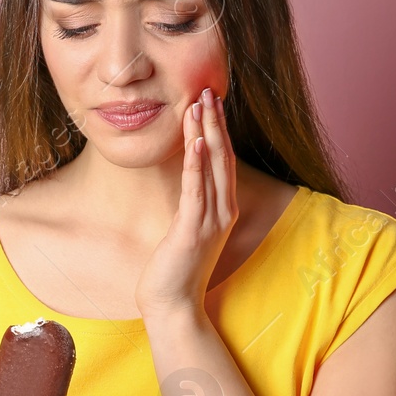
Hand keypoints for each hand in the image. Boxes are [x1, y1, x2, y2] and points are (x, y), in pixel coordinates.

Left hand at [134, 86, 238, 319]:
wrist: (173, 305)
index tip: (209, 101)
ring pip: (211, 168)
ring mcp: (210, 222)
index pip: (222, 161)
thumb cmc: (176, 269)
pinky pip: (196, 191)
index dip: (218, 129)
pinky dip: (196, 165)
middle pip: (222, 157)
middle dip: (215, 122)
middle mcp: (222, 212)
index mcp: (221, 209)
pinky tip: (196, 141)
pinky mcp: (192, 231)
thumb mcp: (186, 229)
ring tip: (200, 103)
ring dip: (206, 133)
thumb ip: (191, 205)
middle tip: (208, 89)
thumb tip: (185, 180)